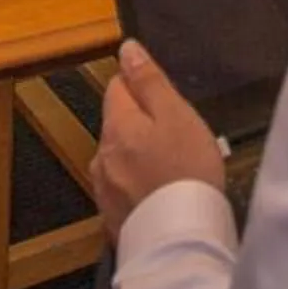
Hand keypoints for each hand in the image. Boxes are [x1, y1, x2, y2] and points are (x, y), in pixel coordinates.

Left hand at [91, 39, 226, 237]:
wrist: (181, 240)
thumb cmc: (187, 169)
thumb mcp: (176, 115)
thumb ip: (150, 81)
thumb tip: (126, 48)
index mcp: (116, 125)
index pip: (116, 87)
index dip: (142, 88)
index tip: (169, 102)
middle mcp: (101, 154)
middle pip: (117, 124)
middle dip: (141, 125)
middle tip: (179, 139)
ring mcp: (104, 189)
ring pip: (118, 158)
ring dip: (138, 158)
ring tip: (172, 171)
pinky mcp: (112, 218)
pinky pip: (124, 190)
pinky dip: (138, 187)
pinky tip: (160, 197)